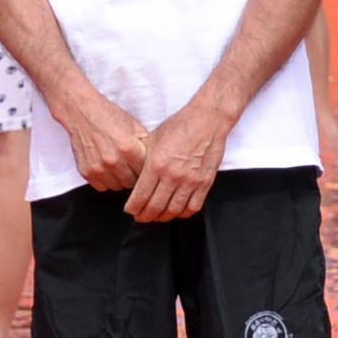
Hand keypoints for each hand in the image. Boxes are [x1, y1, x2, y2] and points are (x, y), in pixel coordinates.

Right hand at [61, 90, 153, 193]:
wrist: (82, 112)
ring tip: (119, 166)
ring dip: (120, 179)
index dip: (147, 169)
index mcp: (128, 148)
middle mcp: (113, 160)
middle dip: (134, 175)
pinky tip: (107, 168)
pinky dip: (106, 180)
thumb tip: (156, 160)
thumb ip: (146, 145)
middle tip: (132, 166)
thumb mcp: (134, 126)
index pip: (145, 172)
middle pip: (132, 183)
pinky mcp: (86, 172)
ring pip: (117, 187)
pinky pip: (102, 187)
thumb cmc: (108, 116)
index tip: (145, 167)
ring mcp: (98, 168)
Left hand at [125, 101, 228, 223]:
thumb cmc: (180, 126)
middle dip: (145, 216)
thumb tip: (135, 176)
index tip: (130, 210)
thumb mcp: (154, 139)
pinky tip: (176, 211)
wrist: (207, 119)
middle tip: (140, 217)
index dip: (133, 207)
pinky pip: (193, 207)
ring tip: (157, 216)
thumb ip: (144, 159)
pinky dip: (182, 213)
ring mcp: (190, 181)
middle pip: (155, 207)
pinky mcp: (205, 182)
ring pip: (173, 210)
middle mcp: (173, 176)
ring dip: (162, 217)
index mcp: (156, 164)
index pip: (141, 196)